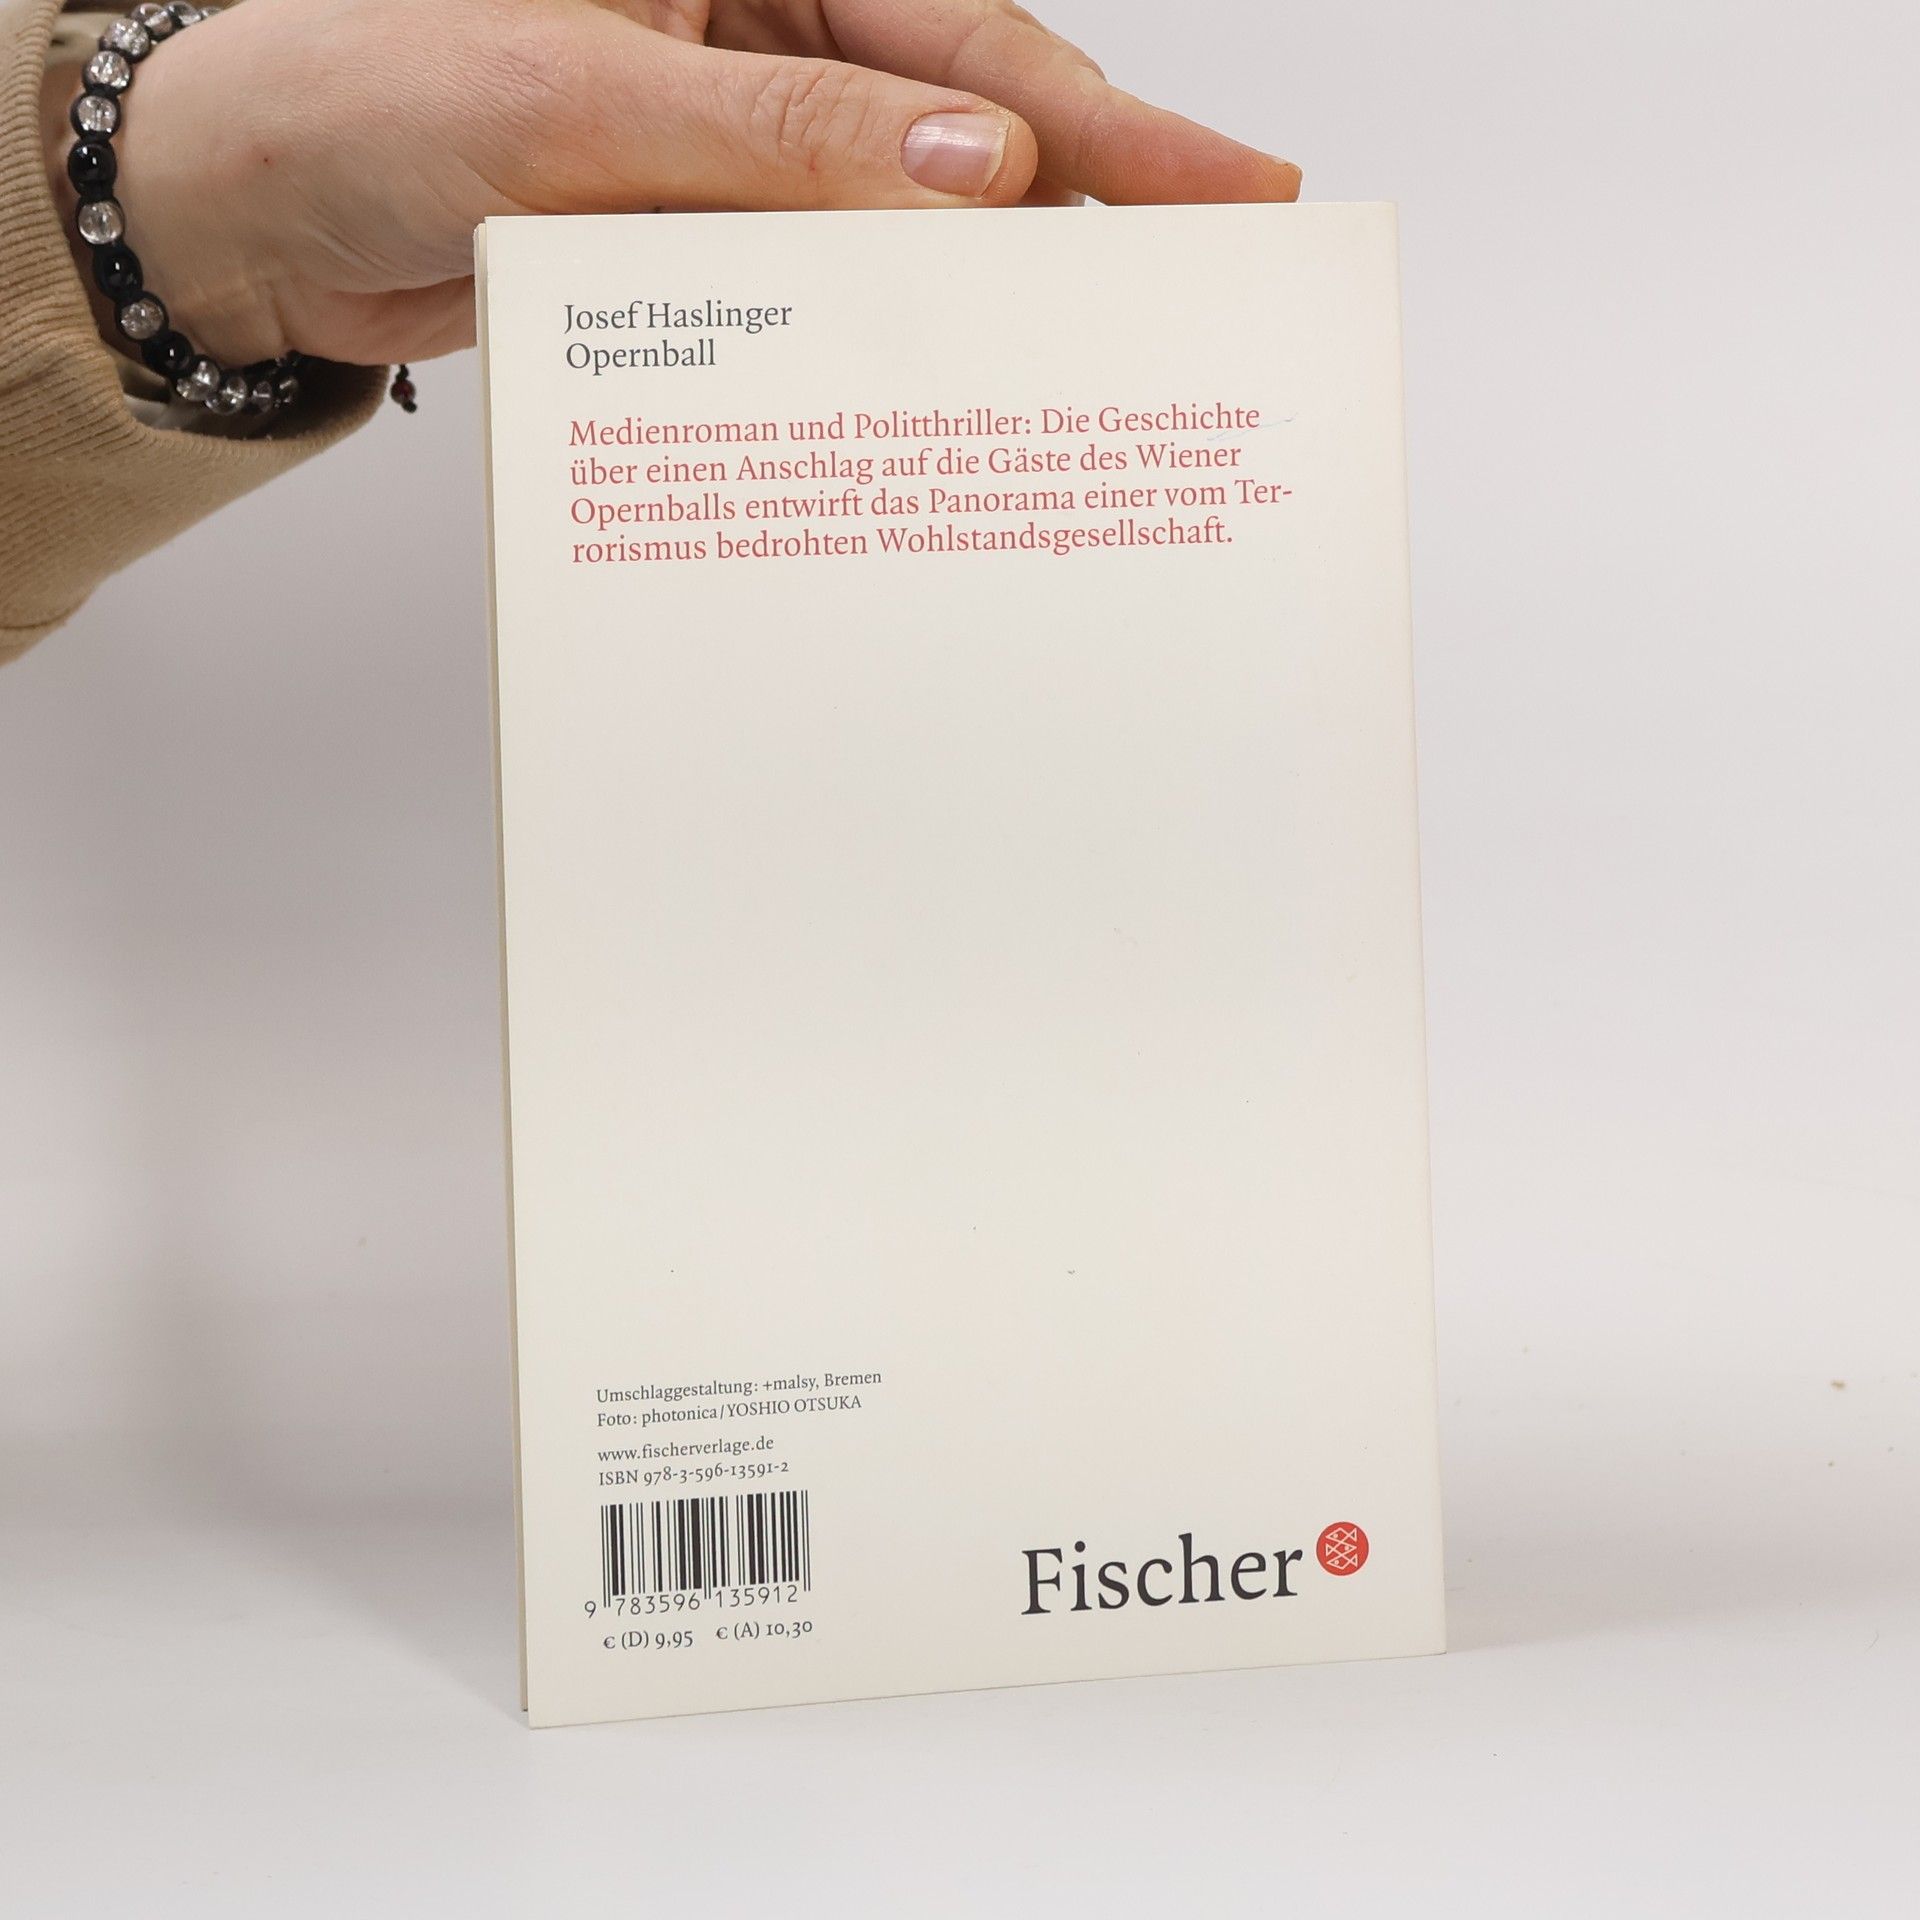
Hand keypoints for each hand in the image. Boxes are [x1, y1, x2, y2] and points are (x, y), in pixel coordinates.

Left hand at [50, 0, 1301, 369]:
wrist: (253, 217)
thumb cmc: (364, 97)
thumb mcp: (578, 95)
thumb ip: (782, 131)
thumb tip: (980, 170)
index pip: (964, 39)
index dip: (1107, 125)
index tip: (1225, 188)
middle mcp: (762, 39)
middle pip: (970, 124)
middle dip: (1093, 208)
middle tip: (1209, 285)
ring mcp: (743, 149)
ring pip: (911, 223)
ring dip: (993, 293)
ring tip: (1105, 358)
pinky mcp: (712, 242)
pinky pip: (832, 291)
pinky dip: (886, 344)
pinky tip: (946, 388)